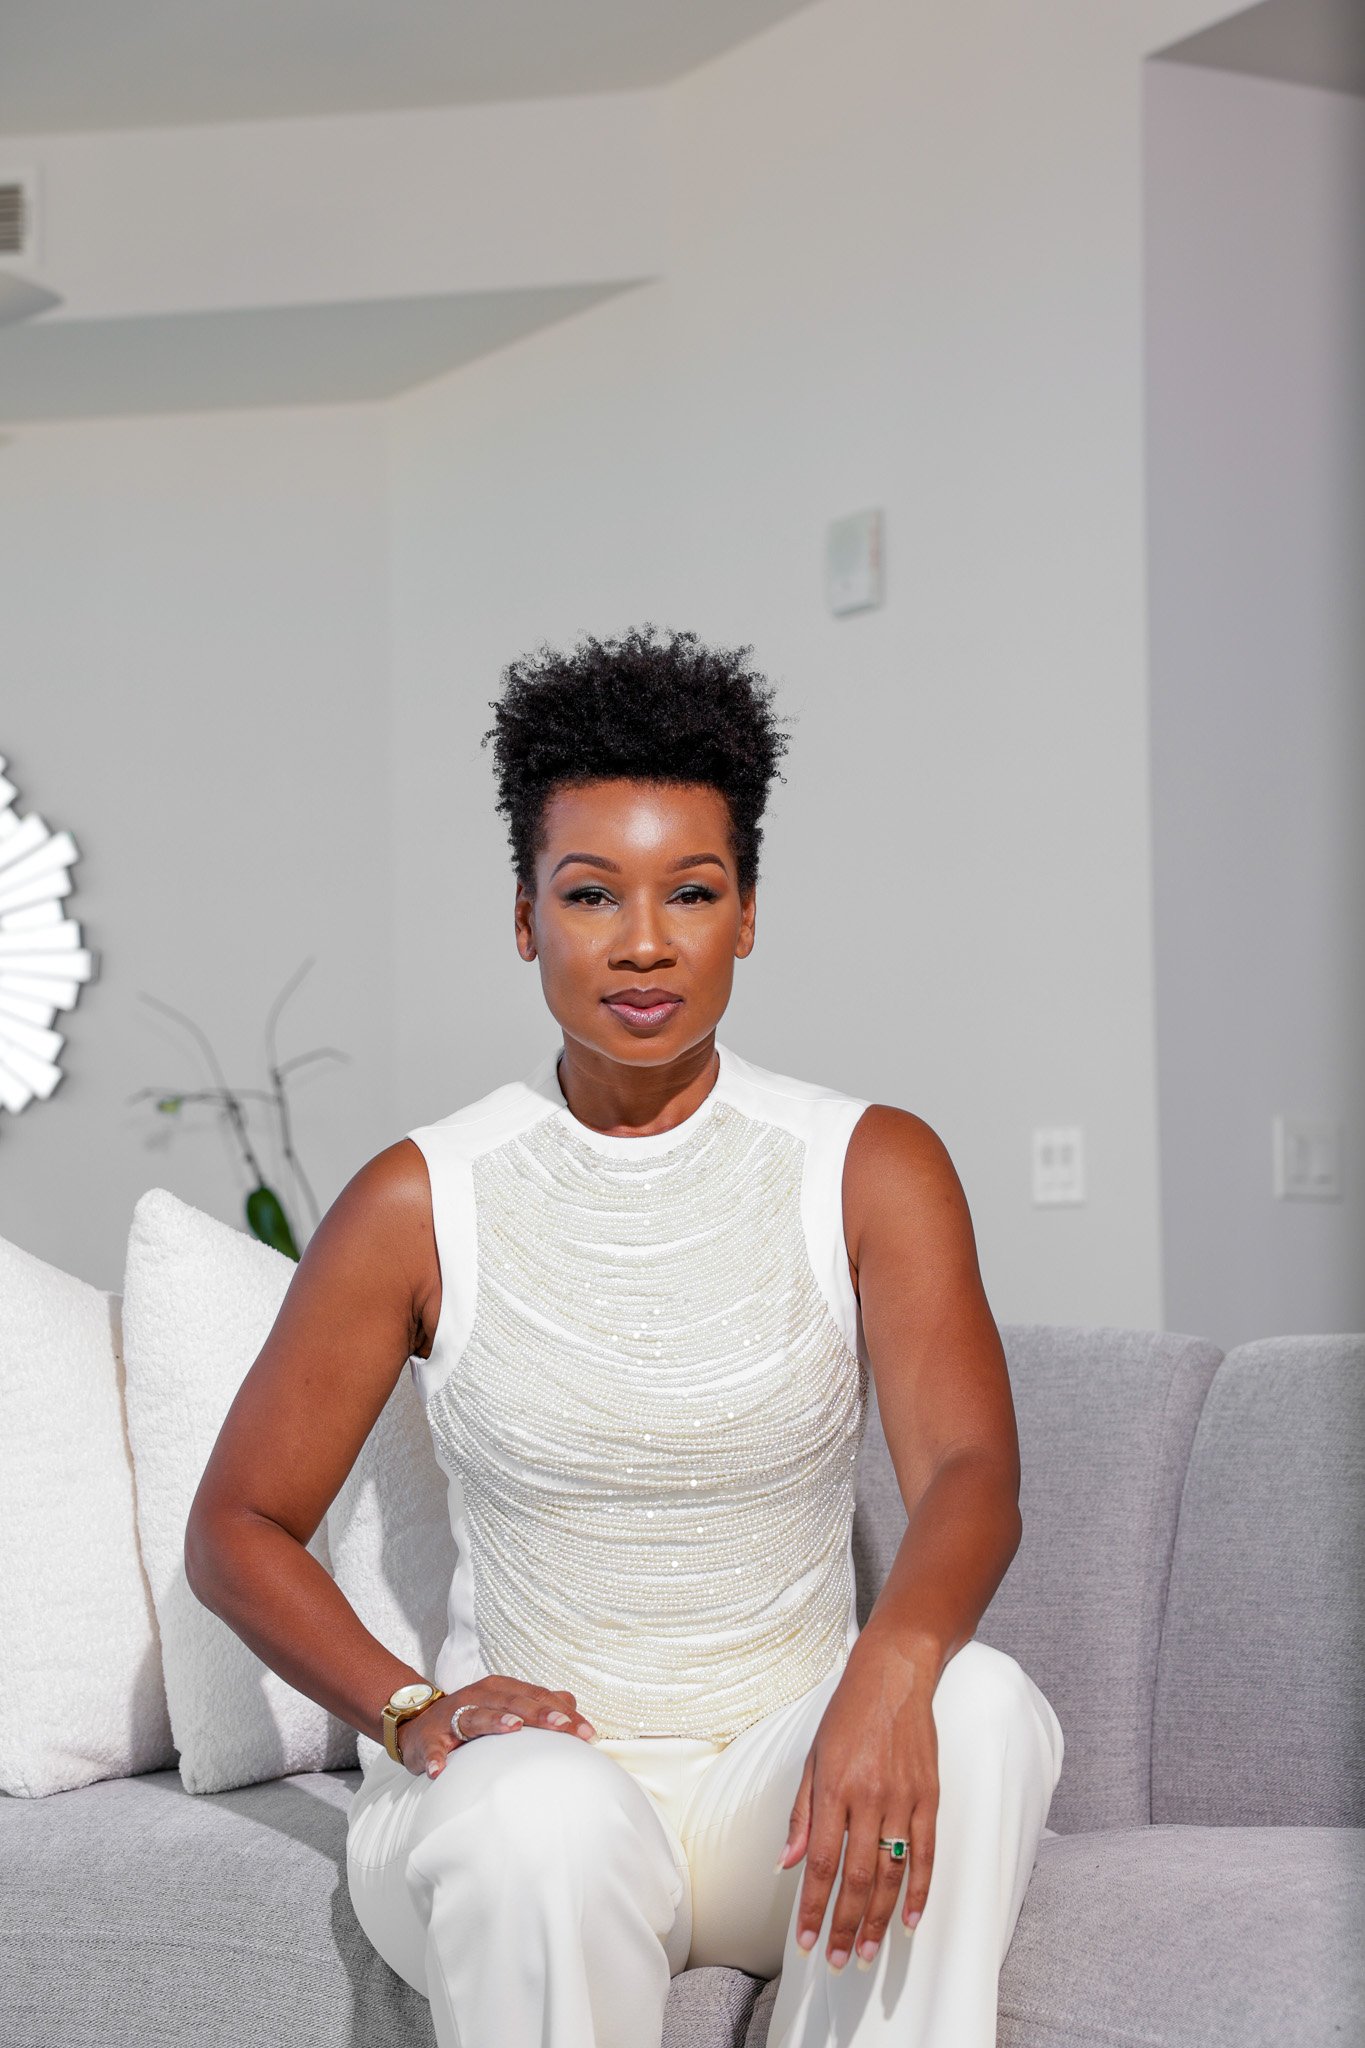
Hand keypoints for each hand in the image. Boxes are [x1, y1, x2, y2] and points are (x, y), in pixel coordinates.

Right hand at [397, 1677, 597, 1778]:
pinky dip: (436, 1758)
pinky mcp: (430, 1738)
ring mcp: (454, 1715)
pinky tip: (440, 1770)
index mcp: (501, 1689)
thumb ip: (538, 1704)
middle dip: (540, 1713)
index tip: (587, 1733)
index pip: (538, 1697)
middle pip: (514, 1701)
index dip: (563, 1713)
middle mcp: (480, 1696)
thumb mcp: (505, 1705)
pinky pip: (433, 1748)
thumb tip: (572, 1704)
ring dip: (494, 1721)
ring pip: (476, 1715)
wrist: (420, 1724)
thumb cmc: (472, 1716)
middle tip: (563, 1727)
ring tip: (513, 1728)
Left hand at [776, 1634, 938, 1967]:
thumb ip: (801, 1814)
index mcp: (834, 1789)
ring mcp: (903, 1799)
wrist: (894, 1675)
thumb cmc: (846, 1716)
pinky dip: (920, 1892)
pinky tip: (911, 1921)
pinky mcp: (930, 1797)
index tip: (806, 1942)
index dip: (813, 1907)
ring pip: (892, 1874)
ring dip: (878, 1920)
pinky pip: (926, 1854)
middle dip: (844, 1925)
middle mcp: (869, 1798)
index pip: (820, 1863)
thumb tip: (785, 1864)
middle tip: (837, 1962)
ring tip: (866, 1953)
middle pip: (856, 1877)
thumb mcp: (812, 1758)